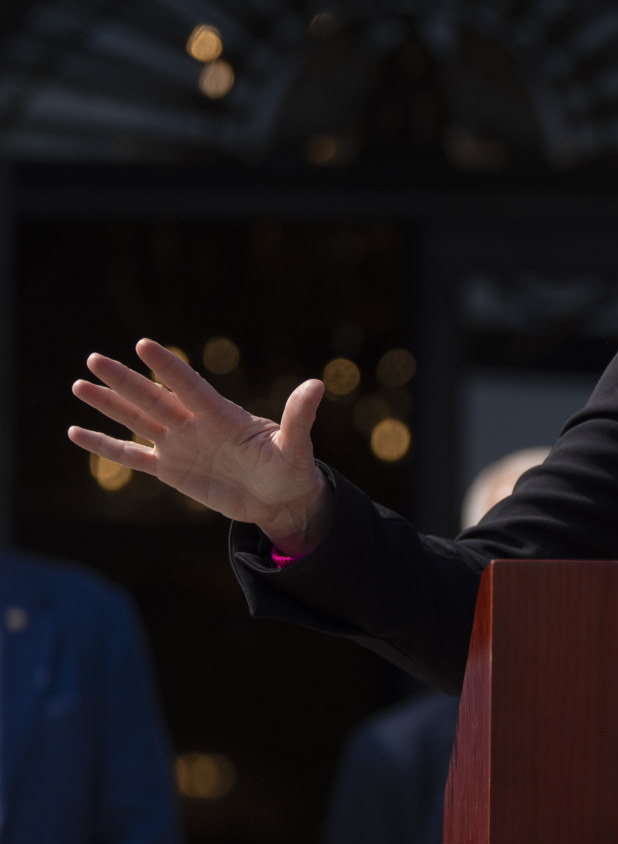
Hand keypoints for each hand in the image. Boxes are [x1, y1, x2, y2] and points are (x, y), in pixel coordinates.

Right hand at [68, 338, 332, 552]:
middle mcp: (195, 425)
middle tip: (94, 357)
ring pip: (136, 420)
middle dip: (124, 380)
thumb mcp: (297, 447)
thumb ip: (299, 417)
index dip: (168, 367)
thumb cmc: (292, 469)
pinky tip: (76, 431)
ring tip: (79, 384)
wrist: (280, 499)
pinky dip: (105, 446)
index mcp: (222, 416)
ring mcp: (179, 445)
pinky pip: (130, 456)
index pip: (190, 387)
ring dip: (108, 404)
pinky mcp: (170, 470)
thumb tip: (316, 385)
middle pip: (153, 399)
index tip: (143, 344)